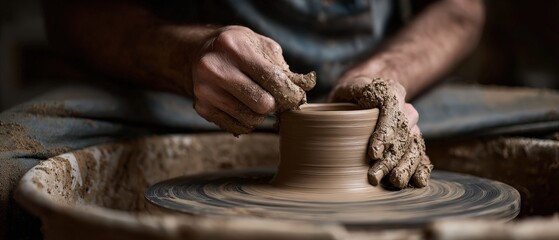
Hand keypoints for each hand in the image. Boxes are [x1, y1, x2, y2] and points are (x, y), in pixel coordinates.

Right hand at [191, 26, 315, 134]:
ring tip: (255, 99)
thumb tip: (304, 88)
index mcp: (233, 46)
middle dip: (274, 104)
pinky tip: (242, 106)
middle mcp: (215, 68)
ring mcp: (205, 90)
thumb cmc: (236, 49)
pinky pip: (238, 128)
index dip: (290, 92)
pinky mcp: (202, 108)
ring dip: (260, 115)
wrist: (197, 53)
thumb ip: (282, 66)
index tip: (295, 96)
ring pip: (251, 120)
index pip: (272, 79)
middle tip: (274, 97)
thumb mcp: (259, 45)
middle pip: (263, 104)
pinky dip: (246, 121)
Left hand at [329, 76, 432, 187]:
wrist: (366, 95)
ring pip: (413, 145)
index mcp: (388, 91)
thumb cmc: (350, 95)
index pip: (391, 107)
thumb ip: (342, 95)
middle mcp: (404, 107)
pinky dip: (420, 168)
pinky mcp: (412, 141)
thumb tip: (318, 113)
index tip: (373, 152)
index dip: (385, 130)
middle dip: (391, 156)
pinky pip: (420, 155)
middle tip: (374, 176)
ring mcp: (410, 126)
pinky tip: (418, 182)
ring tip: (395, 182)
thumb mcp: (344, 90)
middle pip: (403, 132)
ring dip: (405, 166)